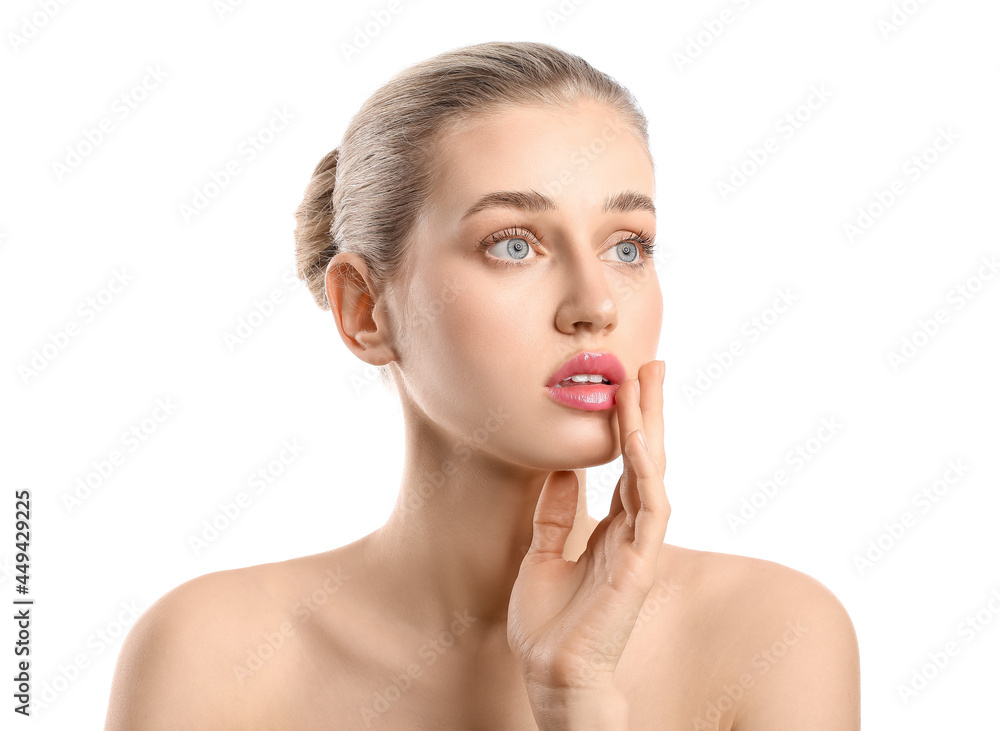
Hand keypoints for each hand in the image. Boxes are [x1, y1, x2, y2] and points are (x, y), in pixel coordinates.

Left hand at [507, 359, 669, 692]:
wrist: (550, 674)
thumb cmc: (548, 626)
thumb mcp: (542, 555)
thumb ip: (555, 515)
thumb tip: (559, 472)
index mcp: (611, 530)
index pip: (626, 465)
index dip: (628, 425)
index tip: (625, 383)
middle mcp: (631, 532)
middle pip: (647, 459)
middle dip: (648, 411)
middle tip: (651, 363)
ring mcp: (640, 547)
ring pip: (653, 473)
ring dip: (650, 426)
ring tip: (645, 381)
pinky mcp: (639, 565)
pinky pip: (649, 507)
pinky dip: (644, 469)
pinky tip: (638, 436)